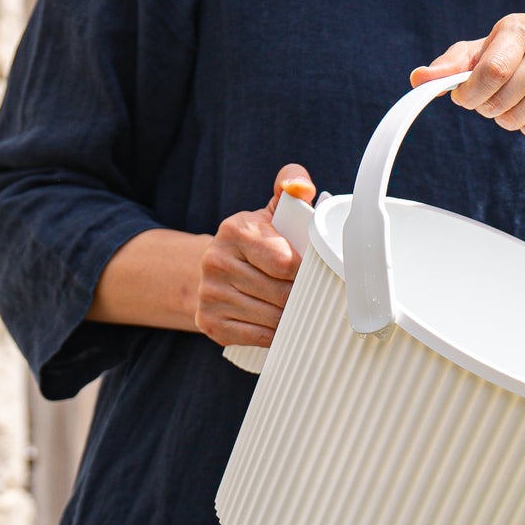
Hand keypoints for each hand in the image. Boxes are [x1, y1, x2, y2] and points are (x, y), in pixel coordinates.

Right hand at [194, 164, 314, 347]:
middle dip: (302, 296)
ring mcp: (210, 294)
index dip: (307, 272)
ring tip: (296, 306)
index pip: (286, 263)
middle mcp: (215, 261)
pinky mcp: (209, 322)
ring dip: (292, 317)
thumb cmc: (260, 242)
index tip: (314, 271)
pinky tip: (277, 321)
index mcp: (235, 230)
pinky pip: (259, 337)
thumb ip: (293, 187)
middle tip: (310, 293)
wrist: (218, 269)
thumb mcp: (275, 210)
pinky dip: (275, 334)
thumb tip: (299, 186)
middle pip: (282, 294)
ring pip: (273, 318)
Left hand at [413, 13, 524, 138]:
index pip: (491, 70)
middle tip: (494, 101)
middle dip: (487, 108)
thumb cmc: (512, 65)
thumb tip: (419, 78)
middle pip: (501, 99)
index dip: (470, 92)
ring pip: (517, 119)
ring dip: (509, 120)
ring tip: (521, 104)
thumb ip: (449, 67)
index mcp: (522, 26)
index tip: (463, 98)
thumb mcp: (479, 58)